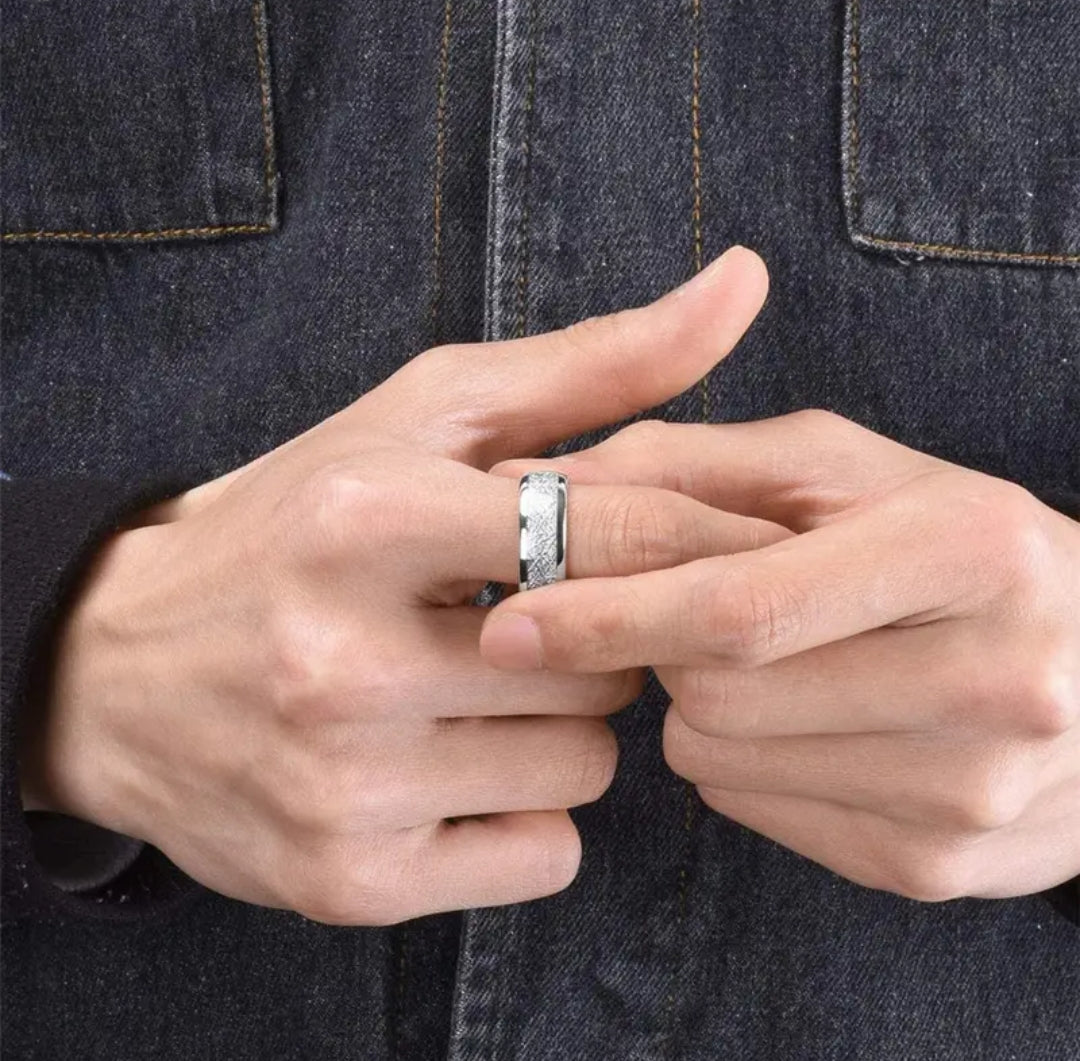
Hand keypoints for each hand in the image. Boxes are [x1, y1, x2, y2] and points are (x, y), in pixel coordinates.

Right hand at [22, 247, 777, 923]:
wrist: (117, 673)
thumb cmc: (299, 525)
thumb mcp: (424, 418)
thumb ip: (596, 364)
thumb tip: (746, 282)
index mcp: (371, 517)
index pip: (619, 533)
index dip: (708, 543)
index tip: (747, 550)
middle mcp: (346, 658)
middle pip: (614, 665)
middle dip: (601, 636)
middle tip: (529, 613)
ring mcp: (344, 784)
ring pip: (586, 767)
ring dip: (563, 725)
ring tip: (481, 686)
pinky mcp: (348, 882)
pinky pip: (546, 854)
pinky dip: (527, 813)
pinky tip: (459, 767)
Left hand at [483, 411, 1079, 901]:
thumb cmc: (945, 545)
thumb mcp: (838, 470)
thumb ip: (686, 463)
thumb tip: (536, 488)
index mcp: (968, 550)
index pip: (744, 605)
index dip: (612, 614)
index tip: (510, 622)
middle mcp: (991, 682)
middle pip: (716, 695)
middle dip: (663, 651)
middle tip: (698, 613)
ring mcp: (972, 793)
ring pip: (719, 761)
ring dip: (700, 706)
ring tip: (771, 662)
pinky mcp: (937, 866)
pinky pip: (755, 811)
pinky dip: (744, 760)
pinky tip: (805, 719)